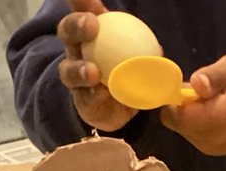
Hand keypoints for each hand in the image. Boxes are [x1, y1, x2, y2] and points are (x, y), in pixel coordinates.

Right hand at [56, 0, 135, 132]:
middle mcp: (76, 49)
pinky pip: (85, 97)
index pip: (81, 9)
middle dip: (76, 26)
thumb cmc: (127, 70)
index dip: (80, 1)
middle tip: (91, 24)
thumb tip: (158, 48)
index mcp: (88, 32)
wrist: (120, 106)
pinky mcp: (81, 100)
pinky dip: (92, 95)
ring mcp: (74, 75)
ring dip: (79, 69)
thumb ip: (143, 47)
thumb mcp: (137, 53)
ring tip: (92, 72)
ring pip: (68, 69)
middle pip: (67, 32)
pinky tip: (100, 93)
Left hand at [161, 56, 225, 155]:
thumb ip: (216, 75)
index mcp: (215, 119)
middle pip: (177, 123)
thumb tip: (195, 84)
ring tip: (210, 102)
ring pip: (183, 130)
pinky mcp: (212, 151)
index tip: (186, 85)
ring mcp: (210, 148)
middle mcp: (209, 139)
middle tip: (201, 92)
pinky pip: (193, 135)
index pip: (177, 115)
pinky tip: (213, 113)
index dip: (174, 98)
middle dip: (182, 106)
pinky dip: (197, 123)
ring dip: (190, 115)